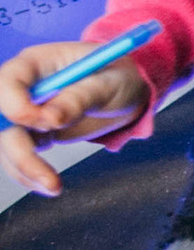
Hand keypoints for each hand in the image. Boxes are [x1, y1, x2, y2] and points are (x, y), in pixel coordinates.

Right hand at [0, 40, 154, 199]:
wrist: (127, 92)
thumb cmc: (118, 77)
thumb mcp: (108, 83)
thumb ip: (79, 98)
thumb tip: (51, 119)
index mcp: (37, 63)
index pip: (8, 80)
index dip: (16, 104)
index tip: (45, 123)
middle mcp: (23, 88)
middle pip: (1, 118)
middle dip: (17, 148)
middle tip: (45, 173)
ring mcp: (25, 112)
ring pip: (7, 143)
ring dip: (23, 168)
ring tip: (53, 186)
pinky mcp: (32, 134)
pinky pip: (18, 156)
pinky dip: (29, 174)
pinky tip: (49, 185)